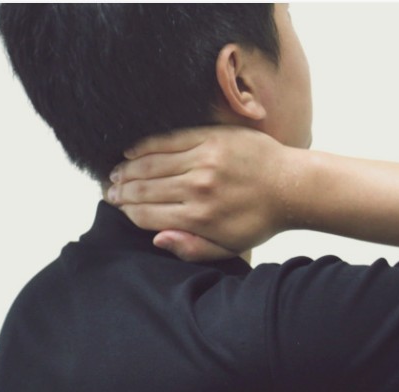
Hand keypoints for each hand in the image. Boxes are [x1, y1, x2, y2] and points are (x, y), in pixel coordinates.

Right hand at [107, 126, 288, 260]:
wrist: (290, 186)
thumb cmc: (258, 220)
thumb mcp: (228, 246)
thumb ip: (191, 247)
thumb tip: (156, 238)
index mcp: (199, 218)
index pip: (147, 214)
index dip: (127, 210)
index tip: (115, 205)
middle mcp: (197, 189)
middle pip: (144, 188)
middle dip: (122, 190)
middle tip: (109, 189)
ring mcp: (203, 160)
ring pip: (151, 163)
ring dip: (128, 168)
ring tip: (116, 171)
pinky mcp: (211, 138)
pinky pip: (169, 139)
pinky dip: (146, 145)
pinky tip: (133, 150)